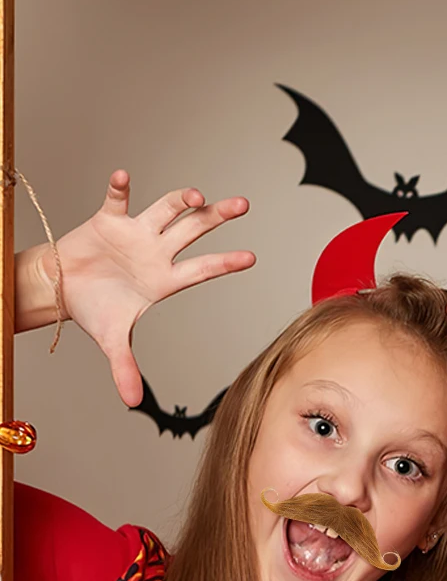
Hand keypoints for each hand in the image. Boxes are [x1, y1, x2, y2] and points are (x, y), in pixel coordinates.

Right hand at [51, 171, 252, 405]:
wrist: (60, 289)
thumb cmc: (93, 309)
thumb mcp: (112, 341)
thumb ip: (125, 368)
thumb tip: (131, 403)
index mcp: (164, 279)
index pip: (201, 270)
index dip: (224, 263)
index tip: (251, 258)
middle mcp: (156, 252)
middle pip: (193, 231)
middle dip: (216, 218)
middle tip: (243, 205)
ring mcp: (135, 233)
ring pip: (165, 211)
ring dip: (179, 200)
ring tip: (196, 195)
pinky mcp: (108, 220)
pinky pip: (116, 200)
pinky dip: (118, 188)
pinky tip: (123, 176)